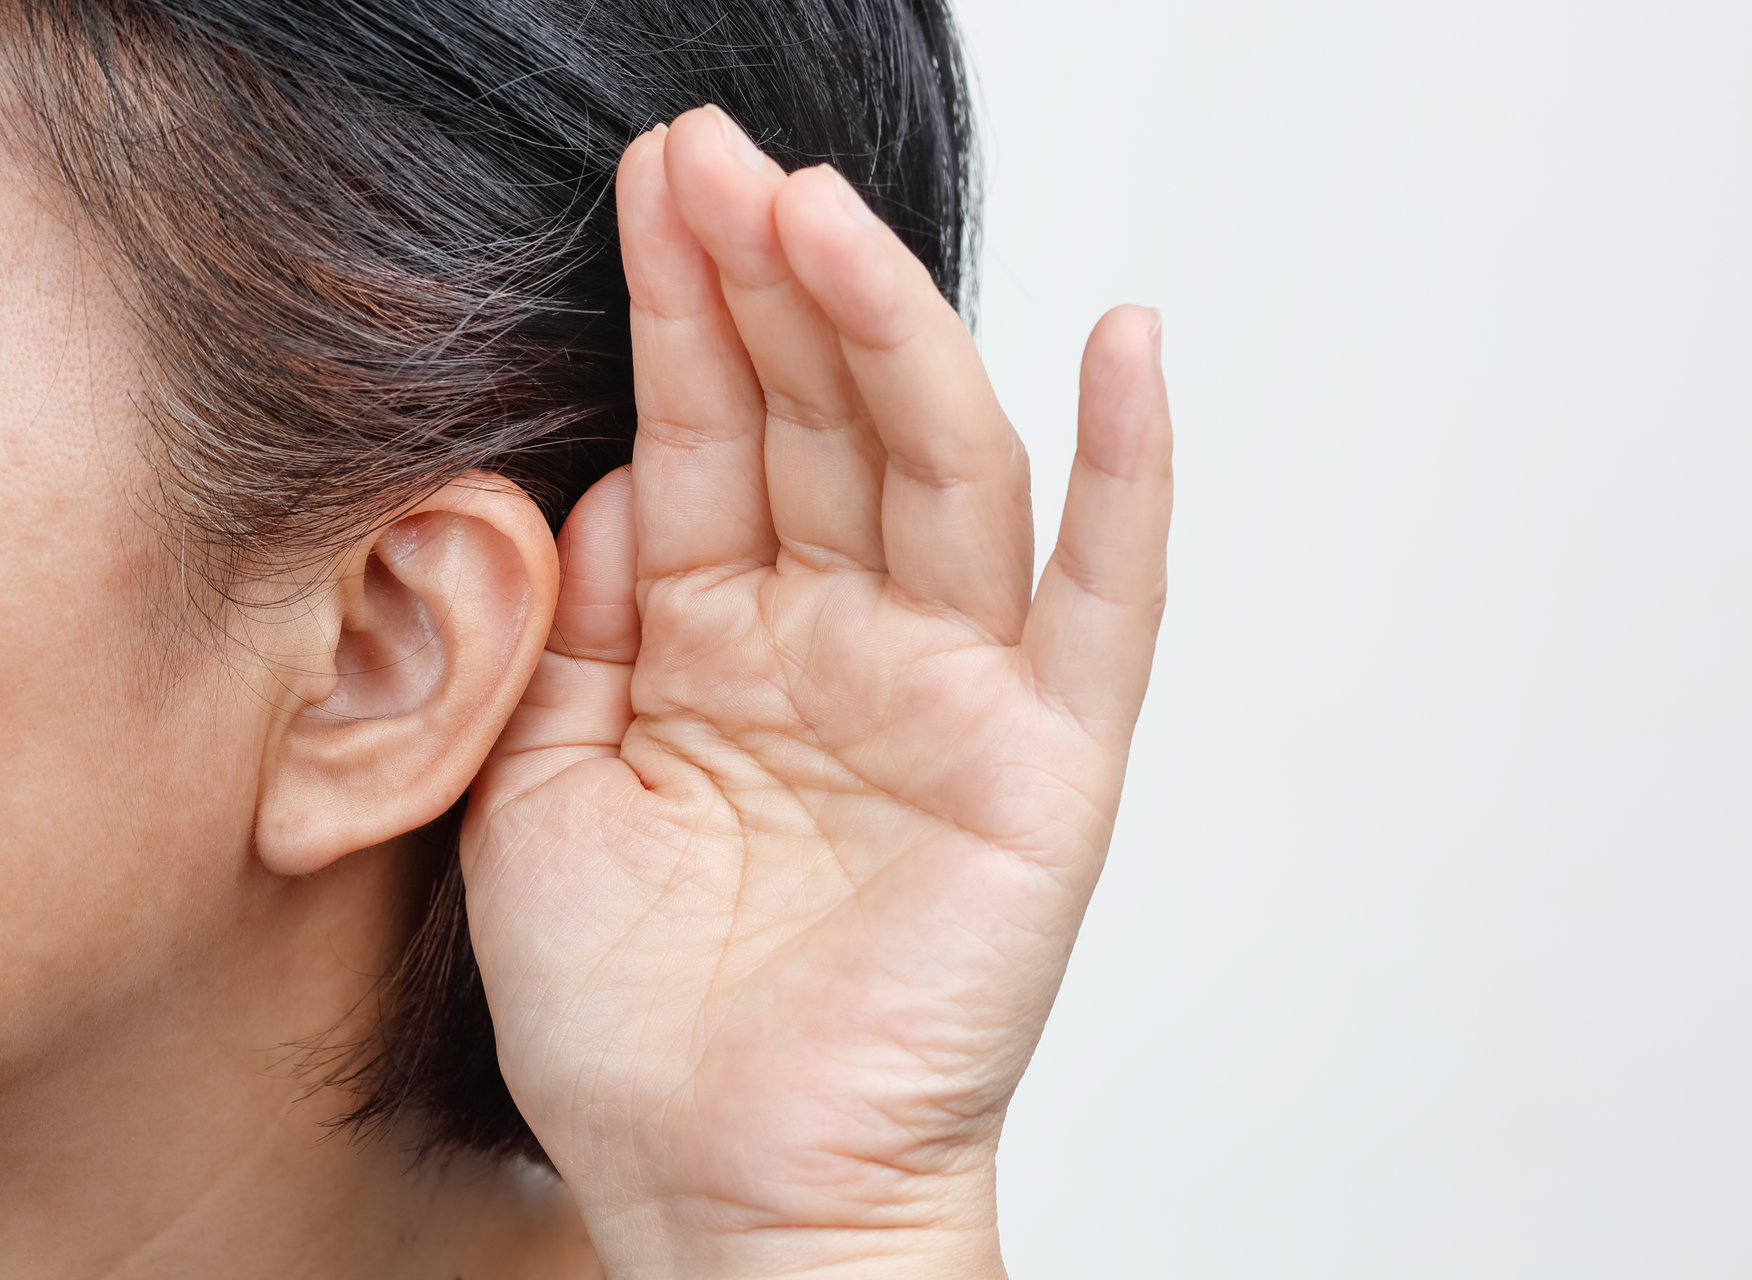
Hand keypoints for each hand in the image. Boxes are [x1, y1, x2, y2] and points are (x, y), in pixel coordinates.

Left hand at [463, 106, 1171, 1278]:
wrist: (728, 1187)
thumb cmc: (637, 1021)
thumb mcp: (546, 789)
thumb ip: (584, 627)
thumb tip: (616, 474)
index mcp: (724, 645)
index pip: (715, 438)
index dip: (687, 313)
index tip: (654, 185)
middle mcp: (847, 645)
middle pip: (824, 424)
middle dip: (774, 287)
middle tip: (721, 159)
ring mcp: (956, 693)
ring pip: (940, 476)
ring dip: (894, 338)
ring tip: (825, 216)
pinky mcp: (1049, 765)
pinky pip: (1107, 604)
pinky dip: (1132, 478)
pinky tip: (1126, 346)